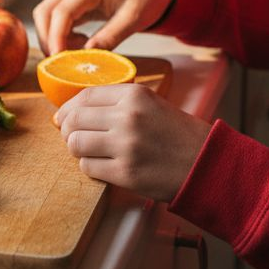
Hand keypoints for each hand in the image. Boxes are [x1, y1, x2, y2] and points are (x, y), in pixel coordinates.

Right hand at [33, 0, 174, 55]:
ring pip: (46, 14)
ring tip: (75, 52)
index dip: (55, 38)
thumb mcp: (132, 20)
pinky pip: (56, 16)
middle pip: (44, 11)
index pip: (61, 12)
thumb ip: (109, 37)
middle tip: (61, 63)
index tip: (59, 61)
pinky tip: (79, 43)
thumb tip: (86, 57)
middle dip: (47, 39)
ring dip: (52, 37)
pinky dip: (60, 33)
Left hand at [54, 84, 210, 201]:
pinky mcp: (125, 173)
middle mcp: (127, 117)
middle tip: (72, 136)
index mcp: (134, 95)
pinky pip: (88, 167)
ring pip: (75, 143)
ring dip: (77, 149)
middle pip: (74, 119)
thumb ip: (116, 102)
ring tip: (89, 152)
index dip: (68, 107)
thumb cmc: (178, 134)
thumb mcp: (150, 104)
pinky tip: (102, 166)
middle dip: (67, 130)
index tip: (62, 117)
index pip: (84, 96)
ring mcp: (125, 146)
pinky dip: (90, 167)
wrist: (206, 163)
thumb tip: (73, 109)